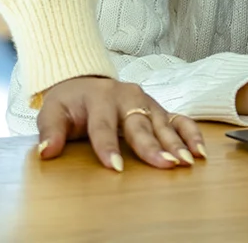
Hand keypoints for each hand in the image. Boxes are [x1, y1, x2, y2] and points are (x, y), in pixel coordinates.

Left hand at [34, 75, 204, 170]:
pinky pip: (178, 119)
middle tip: (166, 164)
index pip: (103, 125)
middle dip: (153, 146)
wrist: (84, 80)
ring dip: (177, 141)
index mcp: (100, 97)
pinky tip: (200, 150)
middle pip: (140, 124)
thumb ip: (50, 130)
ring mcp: (146, 101)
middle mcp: (127, 96)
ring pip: (163, 122)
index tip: (115, 167)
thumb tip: (47, 150)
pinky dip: (191, 133)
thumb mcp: (52, 112)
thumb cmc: (69, 101)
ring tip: (188, 161)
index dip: (108, 147)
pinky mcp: (157, 108)